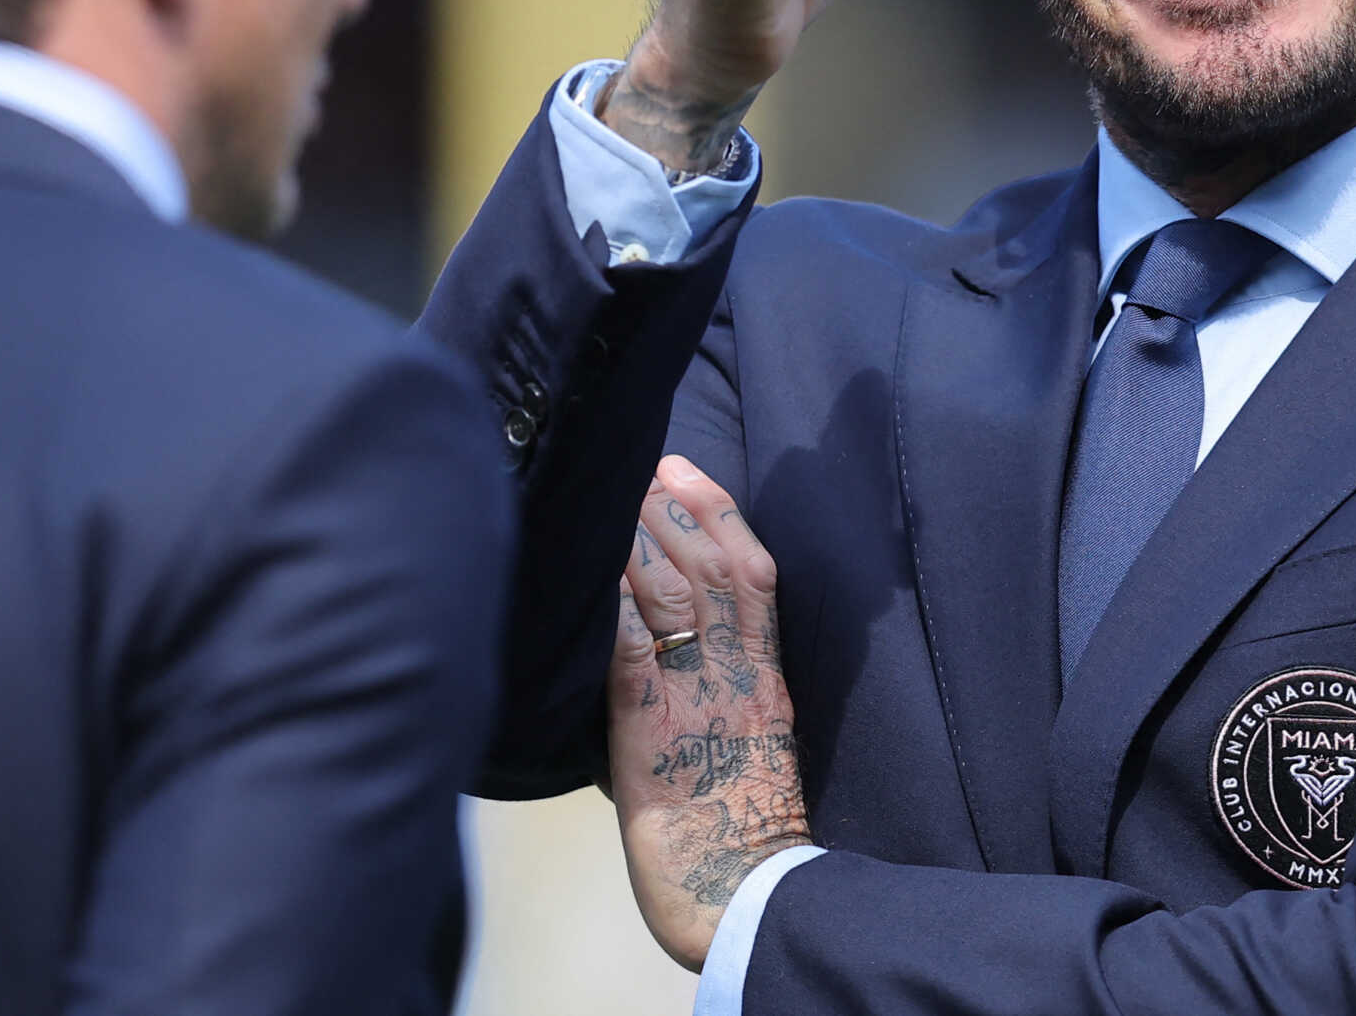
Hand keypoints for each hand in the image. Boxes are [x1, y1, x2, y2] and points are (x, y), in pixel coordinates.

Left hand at [608, 455, 811, 971]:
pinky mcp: (650, 723)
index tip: (681, 468)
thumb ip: (724, 693)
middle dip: (667, 506)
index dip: (716, 511)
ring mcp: (696, 694)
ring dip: (635, 535)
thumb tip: (673, 657)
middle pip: (708, 565)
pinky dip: (610, 597)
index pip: (752, 572)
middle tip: (631, 462)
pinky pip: (630, 644)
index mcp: (767, 676)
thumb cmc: (740, 834)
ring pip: (669, 590)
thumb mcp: (751, 745)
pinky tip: (589, 563)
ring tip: (604, 494)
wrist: (746, 891)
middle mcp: (737, 673)